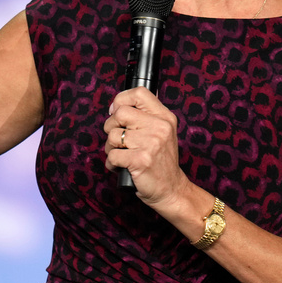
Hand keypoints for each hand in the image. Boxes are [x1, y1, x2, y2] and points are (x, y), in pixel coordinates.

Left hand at [103, 87, 192, 209]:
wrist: (171, 189)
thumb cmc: (160, 161)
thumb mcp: (162, 133)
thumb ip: (146, 117)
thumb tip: (119, 103)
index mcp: (165, 117)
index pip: (139, 93)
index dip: (121, 100)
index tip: (116, 112)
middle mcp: (160, 127)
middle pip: (120, 113)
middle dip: (111, 127)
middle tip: (118, 139)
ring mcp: (151, 143)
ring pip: (113, 135)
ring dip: (110, 148)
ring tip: (121, 155)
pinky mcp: (141, 160)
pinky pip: (112, 155)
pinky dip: (112, 163)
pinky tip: (121, 167)